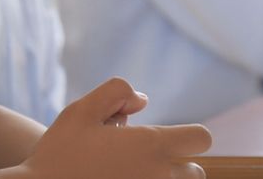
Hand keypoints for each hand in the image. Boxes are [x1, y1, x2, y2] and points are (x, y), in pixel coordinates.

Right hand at [26, 77, 211, 178]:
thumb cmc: (61, 152)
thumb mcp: (81, 110)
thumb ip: (116, 93)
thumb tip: (142, 100)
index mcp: (151, 147)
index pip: (201, 139)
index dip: (188, 134)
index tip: (167, 135)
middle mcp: (160, 177)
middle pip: (196, 171)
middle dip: (176, 162)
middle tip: (140, 158)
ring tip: (131, 173)